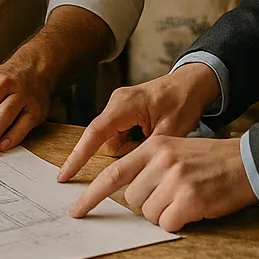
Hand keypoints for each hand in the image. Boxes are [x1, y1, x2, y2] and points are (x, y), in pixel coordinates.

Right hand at [56, 63, 220, 181]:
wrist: (193, 82)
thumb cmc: (183, 101)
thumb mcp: (170, 131)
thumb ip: (146, 151)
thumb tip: (130, 171)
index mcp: (124, 105)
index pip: (94, 134)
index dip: (78, 156)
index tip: (65, 175)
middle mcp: (116, 103)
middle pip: (104, 139)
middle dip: (123, 150)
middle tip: (149, 142)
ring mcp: (119, 106)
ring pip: (113, 139)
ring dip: (130, 147)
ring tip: (156, 135)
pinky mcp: (124, 111)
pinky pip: (120, 133)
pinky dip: (132, 141)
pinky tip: (152, 133)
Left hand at [67, 135, 257, 232]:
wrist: (246, 162)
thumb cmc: (210, 161)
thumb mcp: (175, 151)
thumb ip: (149, 167)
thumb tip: (127, 196)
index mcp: (154, 146)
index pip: (113, 174)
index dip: (92, 195)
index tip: (76, 211)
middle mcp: (161, 160)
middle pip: (132, 200)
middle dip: (147, 206)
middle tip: (170, 199)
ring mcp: (175, 179)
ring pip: (149, 214)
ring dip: (165, 214)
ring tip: (186, 200)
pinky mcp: (189, 198)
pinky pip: (168, 224)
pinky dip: (178, 223)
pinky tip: (194, 209)